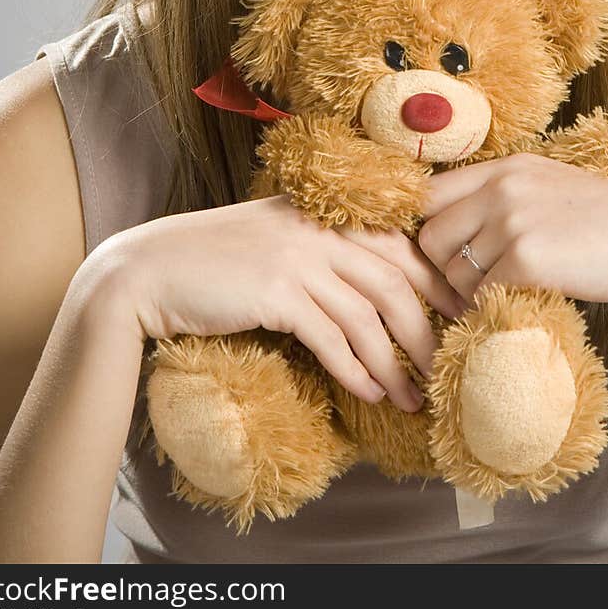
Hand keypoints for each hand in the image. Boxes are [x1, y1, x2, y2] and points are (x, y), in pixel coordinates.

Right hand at [87, 195, 465, 414]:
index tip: (457, 316)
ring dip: (395, 362)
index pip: (400, 243)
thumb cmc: (213, 260)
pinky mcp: (276, 292)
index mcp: (324, 212)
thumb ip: (323, 249)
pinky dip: (357, 371)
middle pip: (395, 280)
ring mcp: (298, 258)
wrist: (150, 270)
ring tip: (411, 396)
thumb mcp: (277, 238)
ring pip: (368, 314)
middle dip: (426, 329)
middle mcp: (318, 229)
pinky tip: (370, 393)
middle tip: (444, 365)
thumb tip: (374, 290)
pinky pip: (332, 339)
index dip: (435, 282)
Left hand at [417, 153, 607, 311]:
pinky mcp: (525, 259)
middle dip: (445, 268)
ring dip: (470, 291)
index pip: (429, 194)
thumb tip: (455, 231)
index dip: (427, 229)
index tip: (445, 255)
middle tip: (472, 286)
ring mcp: (512, 221)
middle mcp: (502, 187)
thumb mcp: (550, 190)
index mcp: (507, 166)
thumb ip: (504, 199)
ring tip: (503, 293)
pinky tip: (518, 302)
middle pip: (430, 236)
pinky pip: (480, 293)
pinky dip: (492, 305)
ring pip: (452, 270)